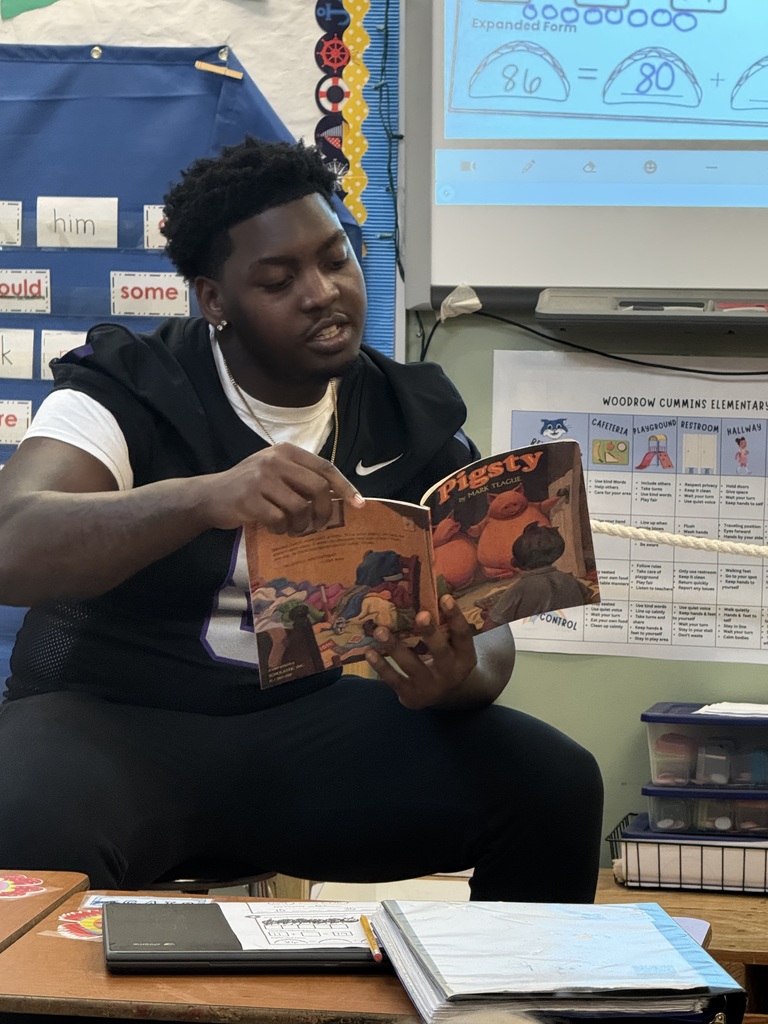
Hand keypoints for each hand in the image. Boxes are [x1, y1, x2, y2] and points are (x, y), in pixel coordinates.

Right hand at [198, 442, 363, 533]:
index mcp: (286, 451)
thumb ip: (300, 478)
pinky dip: (282, 529)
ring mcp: (261, 479)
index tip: (358, 504)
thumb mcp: (274, 472)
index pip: (325, 467)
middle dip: (324, 512)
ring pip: (300, 507)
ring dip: (301, 526)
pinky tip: (275, 529)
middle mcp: (275, 460)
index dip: (345, 487)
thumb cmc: (248, 487)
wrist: (209, 496)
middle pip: (318, 488)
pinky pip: (279, 520)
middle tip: (318, 526)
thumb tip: (337, 497)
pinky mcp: (250, 499)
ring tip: (293, 530)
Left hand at [363, 594, 477, 709]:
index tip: (445, 597)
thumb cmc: (446, 659)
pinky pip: (394, 680)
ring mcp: (430, 686)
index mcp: (464, 657)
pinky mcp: (411, 696)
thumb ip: (444, 626)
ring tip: (380, 630)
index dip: (455, 616)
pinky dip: (381, 666)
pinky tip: (369, 652)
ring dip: (395, 647)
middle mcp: (450, 673)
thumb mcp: (453, 647)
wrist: (445, 697)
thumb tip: (428, 589)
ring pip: (412, 665)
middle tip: (420, 615)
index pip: (463, 635)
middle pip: (440, 652)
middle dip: (430, 633)